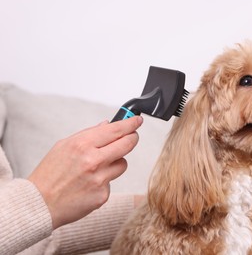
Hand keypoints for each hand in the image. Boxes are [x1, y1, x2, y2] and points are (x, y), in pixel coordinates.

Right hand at [28, 116, 142, 228]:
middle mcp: (93, 160)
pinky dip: (104, 181)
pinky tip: (88, 184)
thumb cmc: (49, 174)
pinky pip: (112, 182)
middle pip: (127, 144)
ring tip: (98, 167)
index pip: (116, 129)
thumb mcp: (64, 146)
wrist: (39, 204)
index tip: (137, 121)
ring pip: (123, 164)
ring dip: (116, 162)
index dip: (130, 124)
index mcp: (82, 144)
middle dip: (132, 138)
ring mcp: (99, 179)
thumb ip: (88, 134)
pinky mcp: (102, 195)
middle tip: (132, 137)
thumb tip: (107, 125)